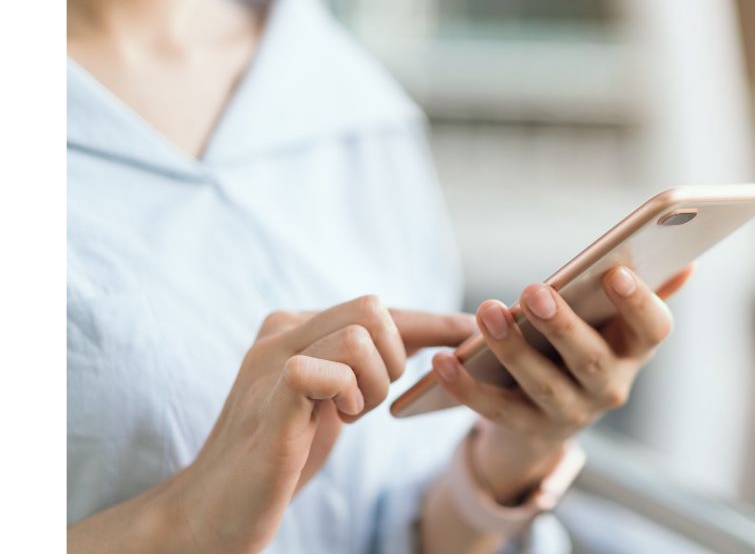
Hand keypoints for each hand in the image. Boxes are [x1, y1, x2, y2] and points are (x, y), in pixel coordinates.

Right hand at [69, 296, 473, 553]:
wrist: (215, 509)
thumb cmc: (279, 457)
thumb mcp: (331, 400)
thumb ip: (360, 366)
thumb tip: (426, 341)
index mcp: (296, 328)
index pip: (377, 310)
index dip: (432, 321)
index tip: (474, 332)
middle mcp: (281, 331)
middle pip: (373, 309)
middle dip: (394, 359)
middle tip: (368, 403)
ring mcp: (272, 359)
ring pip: (359, 336)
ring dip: (373, 384)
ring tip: (347, 416)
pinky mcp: (272, 395)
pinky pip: (330, 368)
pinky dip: (348, 395)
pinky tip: (336, 420)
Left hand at [431, 265, 692, 502]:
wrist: (549, 417)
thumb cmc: (584, 344)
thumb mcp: (613, 320)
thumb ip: (645, 287)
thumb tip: (685, 260)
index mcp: (634, 350)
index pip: (654, 329)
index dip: (640, 303)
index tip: (616, 272)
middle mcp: (610, 388)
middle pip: (590, 359)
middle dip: (563, 326)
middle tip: (534, 291)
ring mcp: (570, 414)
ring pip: (543, 385)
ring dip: (513, 350)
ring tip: (486, 313)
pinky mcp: (527, 430)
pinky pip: (495, 410)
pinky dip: (466, 388)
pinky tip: (443, 361)